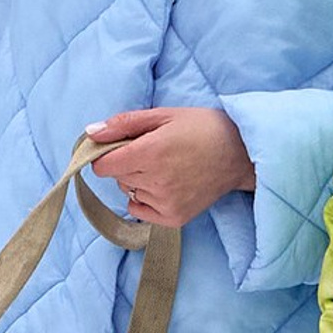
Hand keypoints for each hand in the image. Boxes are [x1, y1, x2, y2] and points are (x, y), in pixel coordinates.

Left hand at [85, 106, 255, 228]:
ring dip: (138, 180)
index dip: (107, 154)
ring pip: (129, 192)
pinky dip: (145, 199)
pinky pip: (139, 210)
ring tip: (165, 167)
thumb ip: (124, 123)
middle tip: (153, 152)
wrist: (242, 153)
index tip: (121, 147)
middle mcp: (156, 181)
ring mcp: (165, 202)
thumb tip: (91, 132)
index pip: (103, 166)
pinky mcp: (174, 217)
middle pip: (117, 177)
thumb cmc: (203, 128)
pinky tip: (165, 185)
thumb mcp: (164, 115)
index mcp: (150, 153)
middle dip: (126, 164)